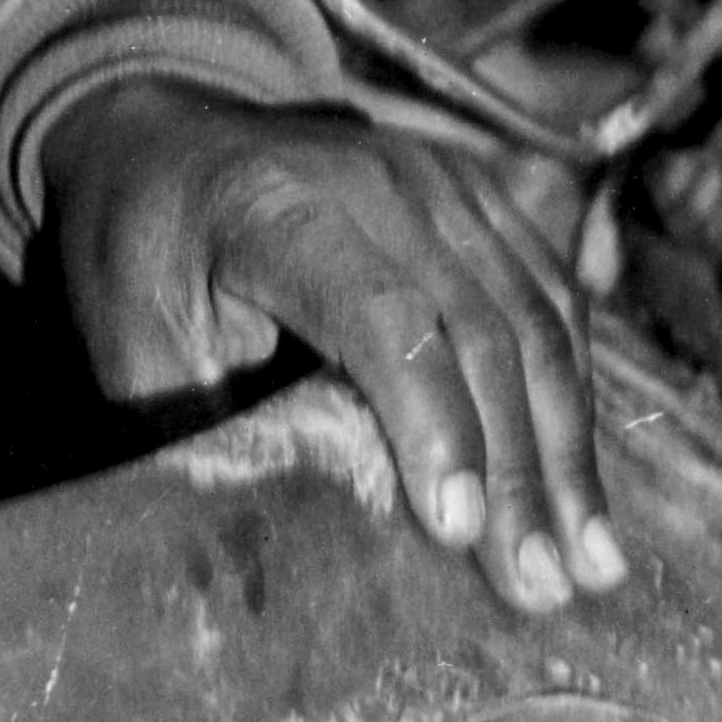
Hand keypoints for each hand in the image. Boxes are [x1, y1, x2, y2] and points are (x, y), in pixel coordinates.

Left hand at [40, 86, 626, 611]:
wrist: (160, 134)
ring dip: (568, 447)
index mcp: (270, 208)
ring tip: (591, 561)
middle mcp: (374, 179)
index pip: (382, 316)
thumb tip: (283, 556)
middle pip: (478, 330)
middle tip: (541, 587)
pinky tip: (582, 482)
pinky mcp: (479, 190)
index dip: (431, 423)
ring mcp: (439, 176)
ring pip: (536, 318)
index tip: (458, 530)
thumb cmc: (136, 256)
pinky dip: (575, 393)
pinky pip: (551, 295)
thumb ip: (204, 430)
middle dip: (517, 470)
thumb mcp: (130, 345)